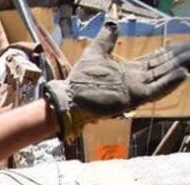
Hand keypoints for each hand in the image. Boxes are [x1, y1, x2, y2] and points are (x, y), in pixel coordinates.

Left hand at [44, 20, 189, 142]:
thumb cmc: (80, 78)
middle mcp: (136, 80)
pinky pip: (155, 89)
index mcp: (129, 71)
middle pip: (163, 68)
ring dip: (179, 67)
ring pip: (163, 76)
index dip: (169, 53)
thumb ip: (107, 39)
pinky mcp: (133, 98)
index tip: (182, 46)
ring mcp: (136, 90)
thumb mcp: (96, 52)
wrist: (69, 96)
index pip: (154, 61)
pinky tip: (183, 73)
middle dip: (179, 59)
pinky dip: (169, 82)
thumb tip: (113, 22)